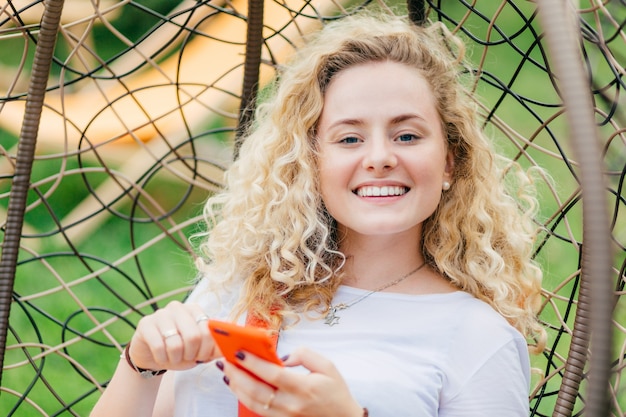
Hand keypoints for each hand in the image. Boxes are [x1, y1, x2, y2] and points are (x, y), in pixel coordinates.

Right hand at [128, 300, 218, 371]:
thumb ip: (215, 347)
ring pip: (175, 343)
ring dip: (176, 358)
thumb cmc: (180, 351)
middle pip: (193, 336)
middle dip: (192, 355)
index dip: (206, 350)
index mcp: (195, 310)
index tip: (201, 357)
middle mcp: (178, 307)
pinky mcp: (145, 324)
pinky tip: (161, 357)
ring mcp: (160, 314)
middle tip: (187, 358)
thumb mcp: (200, 350)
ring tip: (173, 357)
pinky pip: (159, 347)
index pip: (208, 330)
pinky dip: (162, 359)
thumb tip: (232, 345)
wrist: (152, 355)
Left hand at [220, 347, 363, 416]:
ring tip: (227, 372)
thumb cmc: (336, 392)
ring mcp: (285, 416)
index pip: (273, 374)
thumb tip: (283, 357)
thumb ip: (305, 355)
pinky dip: (244, 398)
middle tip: (225, 361)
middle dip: (237, 374)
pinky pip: (258, 411)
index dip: (254, 363)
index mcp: (304, 388)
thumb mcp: (327, 366)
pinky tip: (238, 386)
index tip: (239, 352)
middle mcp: (292, 405)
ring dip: (236, 387)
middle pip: (257, 391)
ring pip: (253, 403)